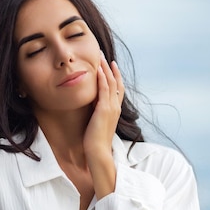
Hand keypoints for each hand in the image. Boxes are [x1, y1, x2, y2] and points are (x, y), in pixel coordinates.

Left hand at [83, 53, 124, 197]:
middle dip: (110, 68)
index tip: (109, 66)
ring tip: (100, 57)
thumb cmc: (95, 143)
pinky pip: (104, 89)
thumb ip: (97, 115)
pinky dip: (102, 78)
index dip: (115, 76)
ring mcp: (111, 108)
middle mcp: (116, 107)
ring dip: (105, 69)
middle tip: (104, 56)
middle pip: (116, 82)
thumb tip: (91, 110)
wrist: (98, 153)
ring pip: (111, 83)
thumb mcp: (97, 125)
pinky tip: (97, 69)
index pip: (118, 89)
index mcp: (115, 111)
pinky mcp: (104, 110)